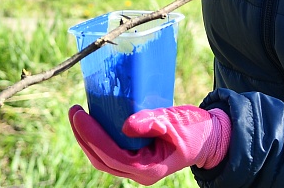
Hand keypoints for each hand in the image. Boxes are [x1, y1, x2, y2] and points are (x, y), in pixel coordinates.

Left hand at [68, 104, 230, 185]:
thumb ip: (153, 122)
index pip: (110, 155)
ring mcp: (136, 168)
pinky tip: (93, 120)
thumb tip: (125, 125)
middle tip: (74, 110)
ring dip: (87, 137)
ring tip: (78, 114)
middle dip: (83, 135)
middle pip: (100, 159)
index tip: (79, 115)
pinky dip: (98, 137)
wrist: (210, 139)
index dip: (91, 136)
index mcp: (148, 169)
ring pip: (102, 157)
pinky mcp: (135, 158)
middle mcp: (139, 173)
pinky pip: (110, 151)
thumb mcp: (177, 122)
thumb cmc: (196, 130)